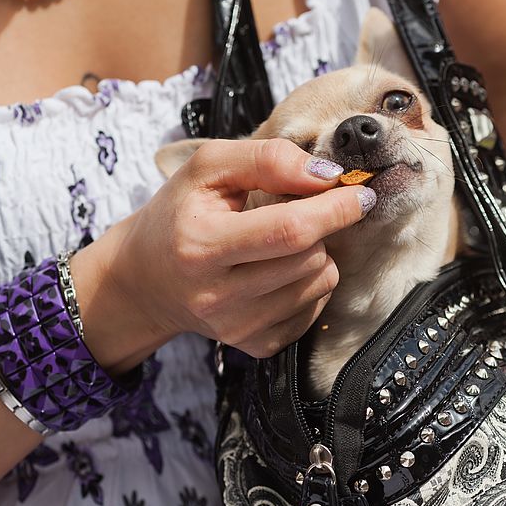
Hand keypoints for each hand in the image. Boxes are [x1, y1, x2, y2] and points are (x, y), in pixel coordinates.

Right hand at [89, 138, 372, 361]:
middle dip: (324, 226)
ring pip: (319, 283)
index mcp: (201, 245)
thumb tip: (326, 176)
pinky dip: (310, 282)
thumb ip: (266, 159)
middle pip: (309, 258)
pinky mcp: (254, 346)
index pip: (288, 231)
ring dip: (318, 253)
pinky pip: (314, 309)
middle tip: (306, 210)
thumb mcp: (207, 168)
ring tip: (283, 242)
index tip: (360, 193)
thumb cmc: (179, 214)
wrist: (145, 280)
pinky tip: (281, 270)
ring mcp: (237, 327)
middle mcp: (217, 296)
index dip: (334, 209)